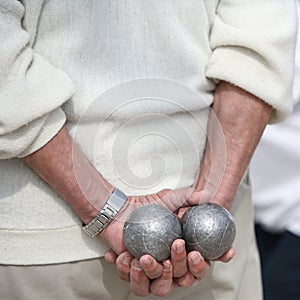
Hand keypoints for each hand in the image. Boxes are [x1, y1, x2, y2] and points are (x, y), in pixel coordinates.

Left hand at [103, 188, 234, 296]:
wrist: (122, 210)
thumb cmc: (148, 207)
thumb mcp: (170, 198)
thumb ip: (188, 197)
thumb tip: (207, 195)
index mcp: (181, 252)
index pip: (201, 262)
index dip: (214, 260)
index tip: (224, 253)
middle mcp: (170, 266)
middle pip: (183, 278)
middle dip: (182, 265)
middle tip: (177, 246)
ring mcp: (152, 272)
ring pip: (159, 287)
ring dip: (154, 273)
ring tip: (146, 257)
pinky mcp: (133, 274)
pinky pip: (134, 282)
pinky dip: (130, 271)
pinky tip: (127, 256)